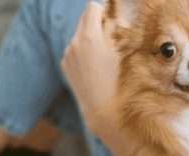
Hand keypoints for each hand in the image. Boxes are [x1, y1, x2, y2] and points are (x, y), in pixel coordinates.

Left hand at [61, 2, 119, 131]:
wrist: (103, 112)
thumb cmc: (119, 83)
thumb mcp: (122, 53)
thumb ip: (115, 31)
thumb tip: (112, 20)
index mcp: (89, 36)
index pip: (93, 8)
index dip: (105, 13)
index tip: (113, 23)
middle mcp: (74, 42)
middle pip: (84, 19)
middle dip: (97, 24)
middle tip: (111, 39)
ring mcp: (68, 54)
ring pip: (80, 35)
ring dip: (91, 39)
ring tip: (104, 58)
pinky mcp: (65, 65)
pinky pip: (75, 49)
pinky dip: (84, 53)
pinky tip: (94, 69)